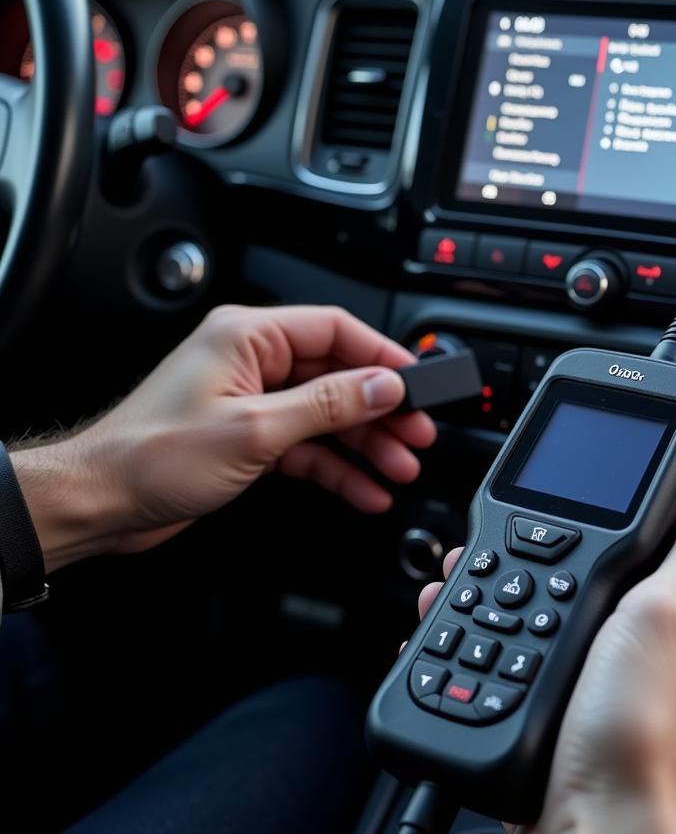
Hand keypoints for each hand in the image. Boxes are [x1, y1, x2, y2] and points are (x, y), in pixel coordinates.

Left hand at [12, 305, 435, 571]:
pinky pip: (310, 447)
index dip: (383, 356)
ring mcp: (254, 401)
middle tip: (417, 434)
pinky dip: (338, 468)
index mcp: (248, 336)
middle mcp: (253, 362)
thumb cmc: (150, 455)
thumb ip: (327, 405)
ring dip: (366, 444)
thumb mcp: (255, 429)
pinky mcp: (251, 438)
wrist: (100, 503)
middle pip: (339, 376)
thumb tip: (382, 385)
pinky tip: (363, 489)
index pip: (336, 330)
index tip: (418, 383)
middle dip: (382, 410)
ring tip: (399, 468)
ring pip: (329, 416)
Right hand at [416, 485, 675, 833]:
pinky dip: (482, 674)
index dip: (586, 540)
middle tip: (477, 568)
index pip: (634, 564)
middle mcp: (642, 674)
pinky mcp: (555, 749)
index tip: (540, 522)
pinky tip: (464, 665)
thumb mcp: (673, 620)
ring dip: (489, 625)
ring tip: (451, 605)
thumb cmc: (649, 750)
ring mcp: (596, 713)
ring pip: (534, 647)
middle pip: (573, 603)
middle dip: (522, 581)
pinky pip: (511, 693)